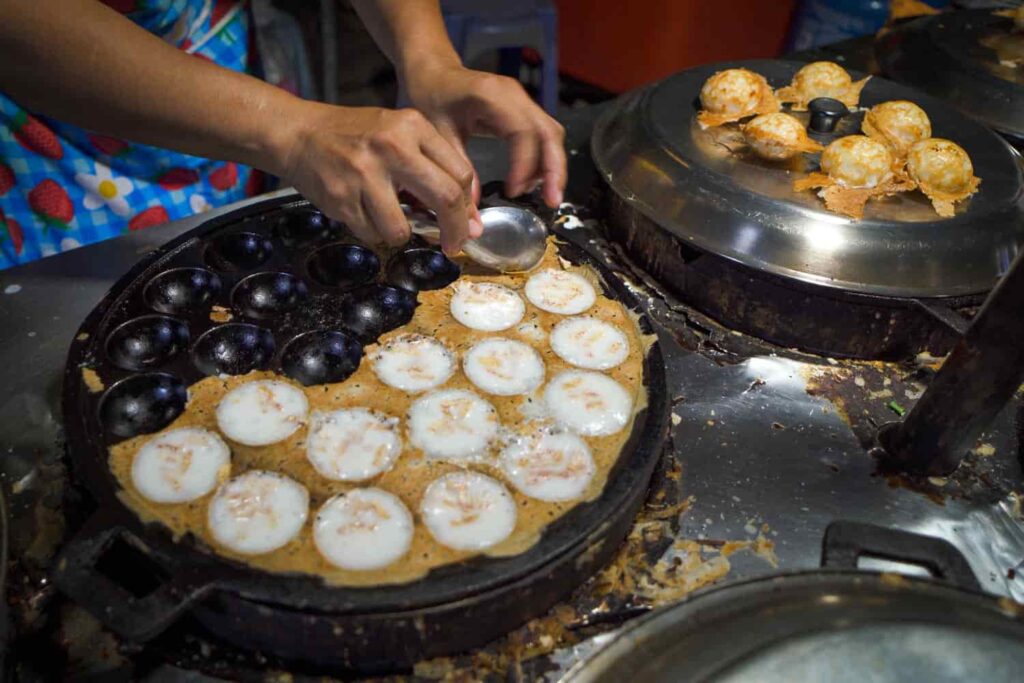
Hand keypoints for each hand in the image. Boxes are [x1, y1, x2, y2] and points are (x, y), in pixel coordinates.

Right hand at [274, 101, 480, 254]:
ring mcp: (364, 172)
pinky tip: (361, 210)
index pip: (459, 173)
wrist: (298, 133)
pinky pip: (371, 233)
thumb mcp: (397, 134)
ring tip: (386, 216)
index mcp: (412, 126)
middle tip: (452, 245)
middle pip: (444, 198)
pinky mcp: (341, 197)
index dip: (467, 208)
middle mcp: (391, 146)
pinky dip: (371, 231)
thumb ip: (431, 167)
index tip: (467, 225)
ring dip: (399, 233)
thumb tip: (466, 220)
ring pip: (402, 228)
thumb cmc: (354, 137)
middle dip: (454, 231)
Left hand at [403, 64, 566, 207]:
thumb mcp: (439, 133)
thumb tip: (472, 207)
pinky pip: (543, 134)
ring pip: (552, 134)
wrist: (435, 73)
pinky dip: (544, 159)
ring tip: (545, 196)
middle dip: (554, 169)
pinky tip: (533, 181)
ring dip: (553, 166)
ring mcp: (522, 100)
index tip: (514, 191)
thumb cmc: (433, 95)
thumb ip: (458, 167)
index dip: (525, 165)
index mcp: (492, 95)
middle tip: (551, 201)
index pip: (524, 132)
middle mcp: (514, 94)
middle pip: (549, 132)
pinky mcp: (523, 109)